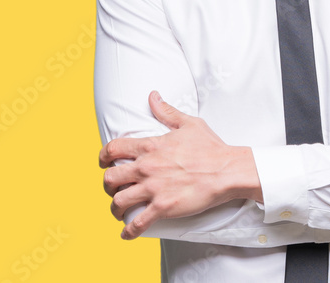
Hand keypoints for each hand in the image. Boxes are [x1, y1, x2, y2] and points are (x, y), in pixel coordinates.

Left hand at [98, 91, 261, 239]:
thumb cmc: (210, 147)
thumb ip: (166, 111)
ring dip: (114, 208)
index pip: (113, 148)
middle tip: (112, 189)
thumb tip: (153, 96)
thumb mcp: (187, 123)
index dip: (102, 157)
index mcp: (149, 146)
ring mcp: (153, 188)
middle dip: (107, 185)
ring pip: (118, 201)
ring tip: (117, 211)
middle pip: (110, 178)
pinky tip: (126, 234)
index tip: (102, 163)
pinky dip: (129, 231)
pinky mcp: (163, 207)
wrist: (227, 171)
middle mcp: (146, 167)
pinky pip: (138, 222)